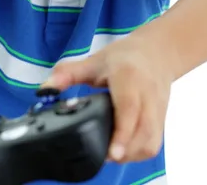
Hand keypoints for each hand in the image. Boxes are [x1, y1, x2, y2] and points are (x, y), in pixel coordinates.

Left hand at [41, 32, 173, 163]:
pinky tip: (122, 149)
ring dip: (130, 153)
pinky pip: (153, 143)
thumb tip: (45, 88)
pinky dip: (137, 152)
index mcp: (129, 76)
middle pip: (142, 130)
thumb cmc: (125, 57)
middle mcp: (147, 93)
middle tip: (101, 154)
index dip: (121, 133)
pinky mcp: (161, 119)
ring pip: (150, 141)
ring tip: (109, 151)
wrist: (157, 51)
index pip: (129, 108)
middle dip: (122, 149)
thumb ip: (68, 74)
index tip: (111, 153)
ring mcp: (157, 108)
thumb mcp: (94, 61)